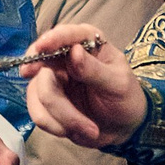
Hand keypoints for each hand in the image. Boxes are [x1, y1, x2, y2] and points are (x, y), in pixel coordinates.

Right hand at [22, 23, 146, 149]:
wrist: (123, 128)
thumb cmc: (126, 98)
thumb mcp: (118, 84)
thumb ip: (95, 69)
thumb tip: (74, 51)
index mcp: (88, 43)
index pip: (66, 34)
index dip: (51, 39)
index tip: (41, 48)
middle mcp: (64, 57)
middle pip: (42, 66)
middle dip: (54, 97)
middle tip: (71, 117)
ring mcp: (52, 79)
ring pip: (38, 94)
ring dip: (62, 117)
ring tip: (90, 129)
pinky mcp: (45, 101)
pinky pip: (38, 113)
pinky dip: (56, 126)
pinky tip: (77, 131)